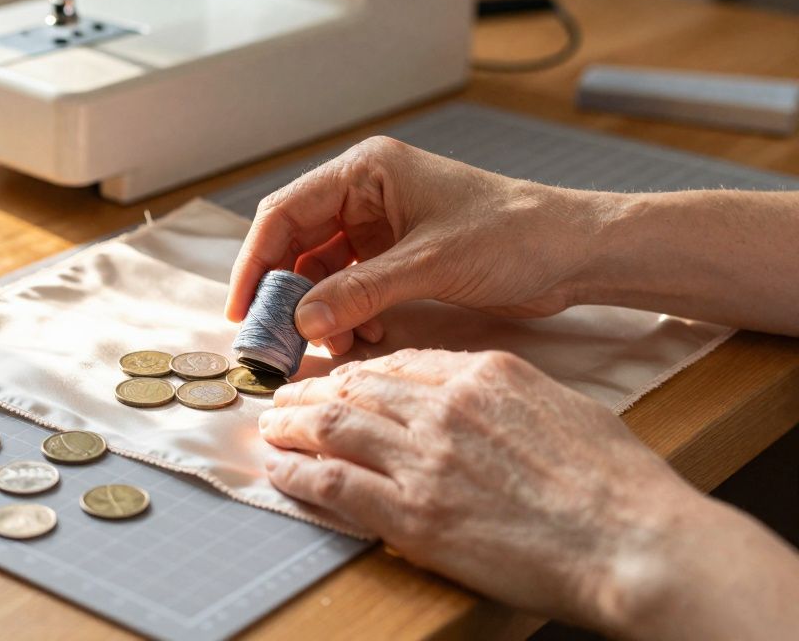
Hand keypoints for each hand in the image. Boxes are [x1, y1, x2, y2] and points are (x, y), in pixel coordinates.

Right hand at [226, 137, 603, 353]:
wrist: (575, 251)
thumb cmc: (514, 234)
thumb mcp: (430, 263)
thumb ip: (361, 292)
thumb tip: (302, 321)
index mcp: (366, 172)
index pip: (286, 213)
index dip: (256, 262)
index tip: (241, 309)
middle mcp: (366, 194)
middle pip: (298, 245)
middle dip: (288, 295)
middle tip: (275, 341)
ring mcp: (382, 227)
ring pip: (324, 273)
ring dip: (322, 310)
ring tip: (332, 344)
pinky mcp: (399, 257)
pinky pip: (353, 288)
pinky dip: (350, 315)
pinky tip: (366, 336)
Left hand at [258, 348, 712, 633]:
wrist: (633, 541)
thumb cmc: (617, 483)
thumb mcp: (564, 408)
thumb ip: (509, 397)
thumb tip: (480, 400)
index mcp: (485, 375)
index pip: (400, 363)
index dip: (358, 371)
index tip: (339, 379)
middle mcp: (445, 408)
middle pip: (356, 387)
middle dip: (313, 391)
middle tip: (285, 397)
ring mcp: (425, 460)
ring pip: (334, 426)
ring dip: (292, 425)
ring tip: (271, 428)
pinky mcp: (413, 515)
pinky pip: (336, 484)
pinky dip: (299, 475)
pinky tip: (279, 472)